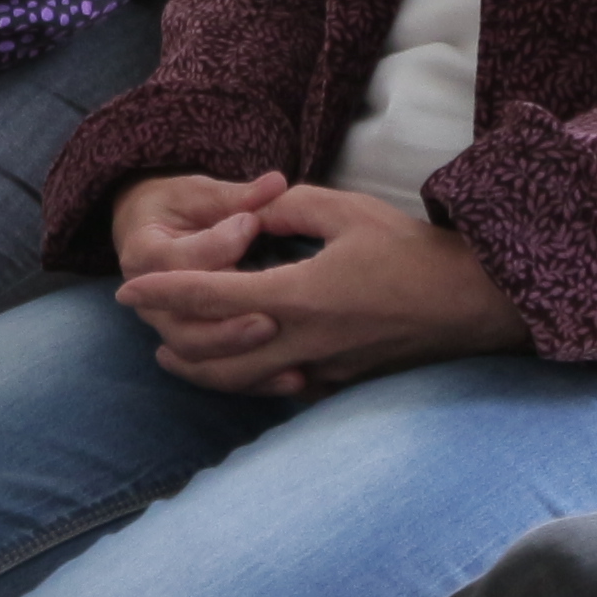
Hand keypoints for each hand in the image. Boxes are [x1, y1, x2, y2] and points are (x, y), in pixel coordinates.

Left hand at [110, 181, 526, 395]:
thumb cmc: (410, 252)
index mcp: (297, 295)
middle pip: (212, 355)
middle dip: (170, 337)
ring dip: (199, 369)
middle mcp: (302, 341)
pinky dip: (245, 379)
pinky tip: (236, 364)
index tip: (126, 290)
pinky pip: (277, 387)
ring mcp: (321, 369)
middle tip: (144, 320)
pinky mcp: (339, 382)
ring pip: (241, 383)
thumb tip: (253, 212)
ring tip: (173, 353)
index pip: (209, 298)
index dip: (162, 293)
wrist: (469, 304)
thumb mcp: (346, 211)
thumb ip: (289, 208)